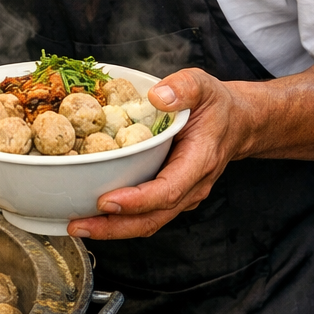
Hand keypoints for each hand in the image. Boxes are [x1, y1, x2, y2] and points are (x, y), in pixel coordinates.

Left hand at [66, 68, 251, 240]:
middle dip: (114, 227)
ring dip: (112, 228)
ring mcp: (181, 195)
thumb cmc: (218, 106)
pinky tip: (93, 213)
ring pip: (147, 221)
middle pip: (152, 218)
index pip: (167, 191)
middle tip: (78, 225)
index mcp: (198, 162)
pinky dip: (120, 218)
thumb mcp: (203, 86)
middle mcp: (190, 186)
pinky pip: (146, 213)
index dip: (136, 201)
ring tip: (77, 225)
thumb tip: (158, 97)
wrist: (236, 123)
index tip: (106, 201)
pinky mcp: (171, 195)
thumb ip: (184, 87)